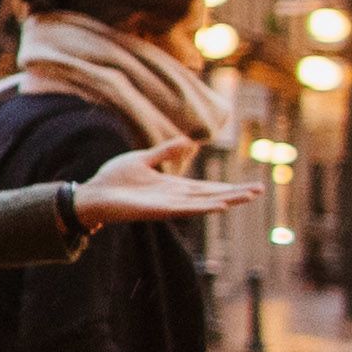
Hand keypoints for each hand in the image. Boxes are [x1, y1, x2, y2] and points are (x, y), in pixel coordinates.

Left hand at [76, 144, 256, 223]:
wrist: (92, 193)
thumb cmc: (114, 178)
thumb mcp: (144, 158)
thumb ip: (166, 151)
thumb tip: (188, 141)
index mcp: (172, 186)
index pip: (206, 188)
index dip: (227, 187)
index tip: (249, 187)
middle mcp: (174, 197)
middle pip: (211, 196)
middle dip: (235, 194)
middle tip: (259, 191)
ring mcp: (167, 205)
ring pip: (203, 203)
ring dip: (225, 200)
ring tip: (247, 197)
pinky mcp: (158, 210)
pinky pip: (185, 209)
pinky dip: (204, 207)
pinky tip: (220, 205)